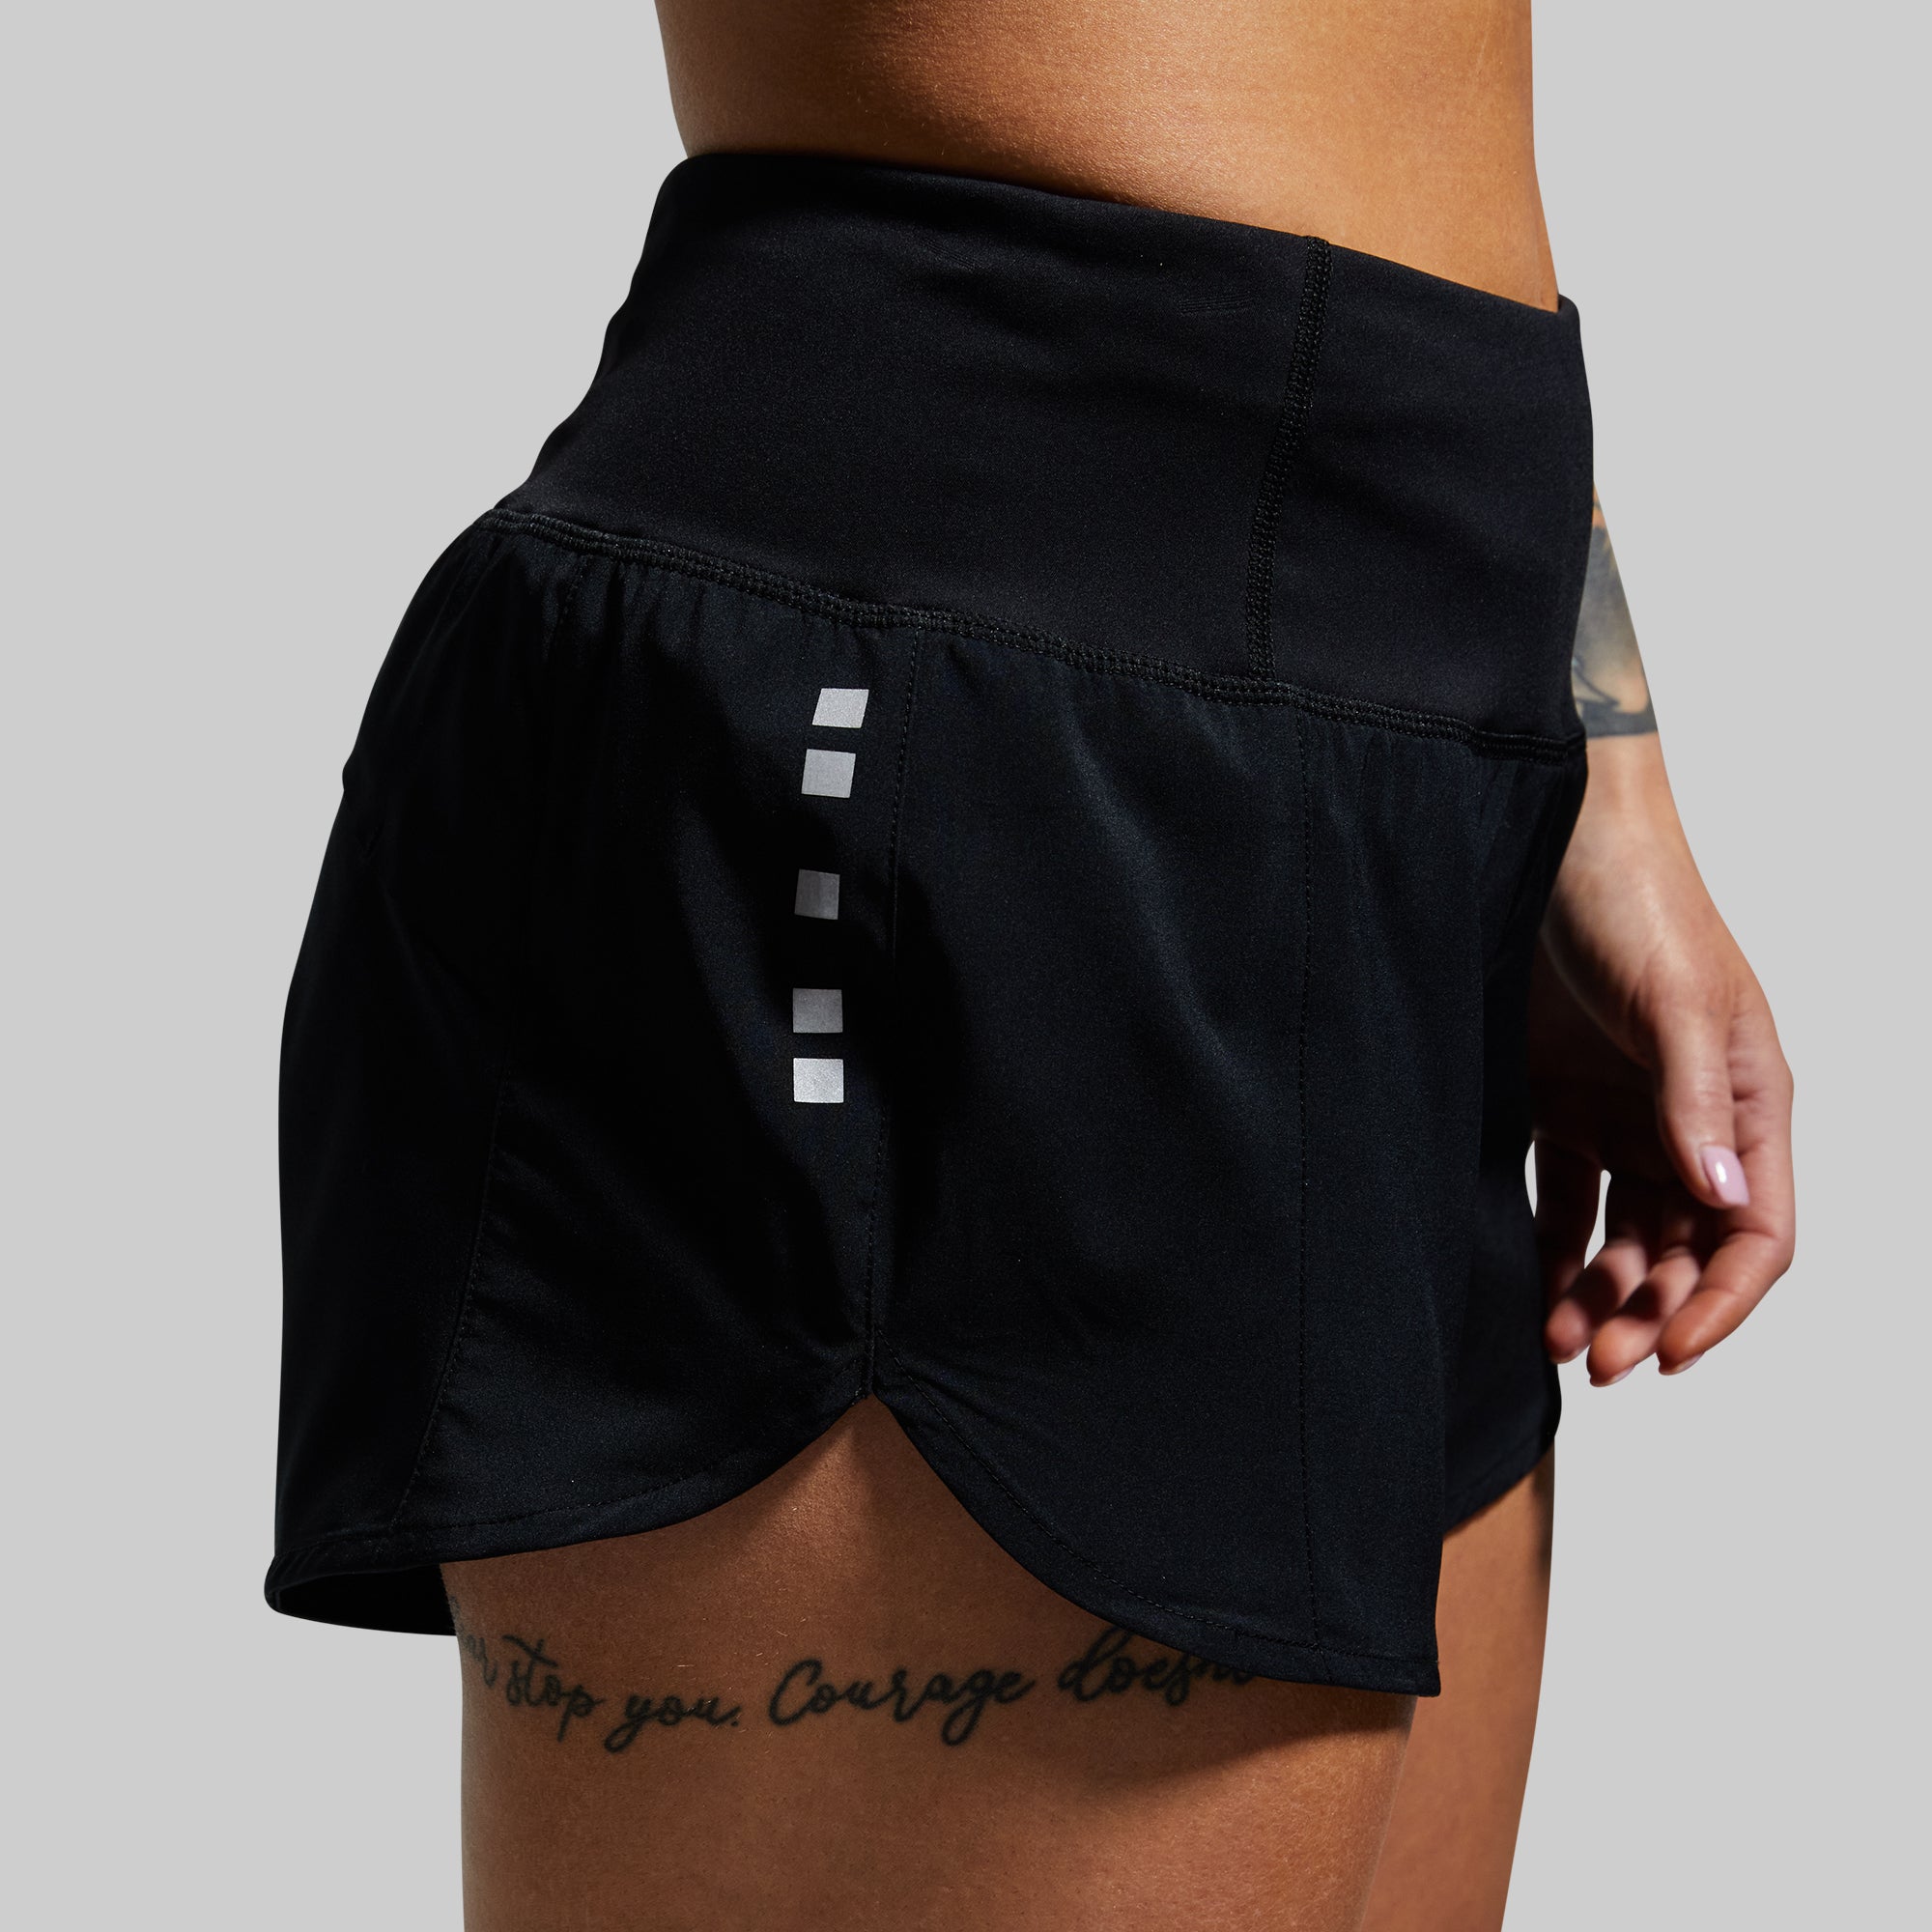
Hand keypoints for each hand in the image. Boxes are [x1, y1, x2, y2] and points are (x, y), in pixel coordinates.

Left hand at [1531, 736, 1794, 1383]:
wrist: (1545, 837)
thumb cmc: (1637, 899)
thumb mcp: (1674, 997)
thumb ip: (1694, 1100)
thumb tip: (1722, 1199)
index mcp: (1746, 1102)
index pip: (1756, 1233)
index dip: (1721, 1304)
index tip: (1669, 1356)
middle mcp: (1690, 1122)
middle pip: (1685, 1250)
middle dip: (1648, 1313)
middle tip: (1594, 1363)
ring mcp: (1623, 1114)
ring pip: (1623, 1235)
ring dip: (1596, 1292)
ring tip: (1549, 1339)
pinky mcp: (1558, 1100)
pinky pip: (1561, 1196)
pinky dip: (1548, 1245)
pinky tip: (1523, 1283)